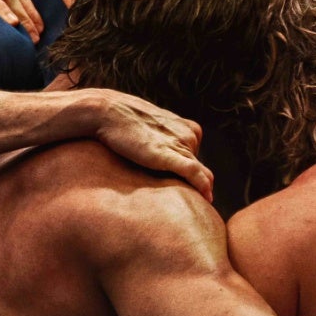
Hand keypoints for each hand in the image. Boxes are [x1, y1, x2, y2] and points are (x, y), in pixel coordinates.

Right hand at [93, 90, 213, 200]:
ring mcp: (181, 144)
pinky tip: (207, 198)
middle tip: (187, 201)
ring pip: (199, 174)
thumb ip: (167, 142)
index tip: (183, 188)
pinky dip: (202, 185)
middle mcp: (190, 136)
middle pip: (198, 169)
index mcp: (191, 129)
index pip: (197, 159)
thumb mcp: (156, 129)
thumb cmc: (127, 122)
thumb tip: (165, 160)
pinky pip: (193, 172)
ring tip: (191, 204)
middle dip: (194, 184)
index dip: (190, 174)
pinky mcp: (168, 155)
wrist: (108, 112)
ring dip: (197, 189)